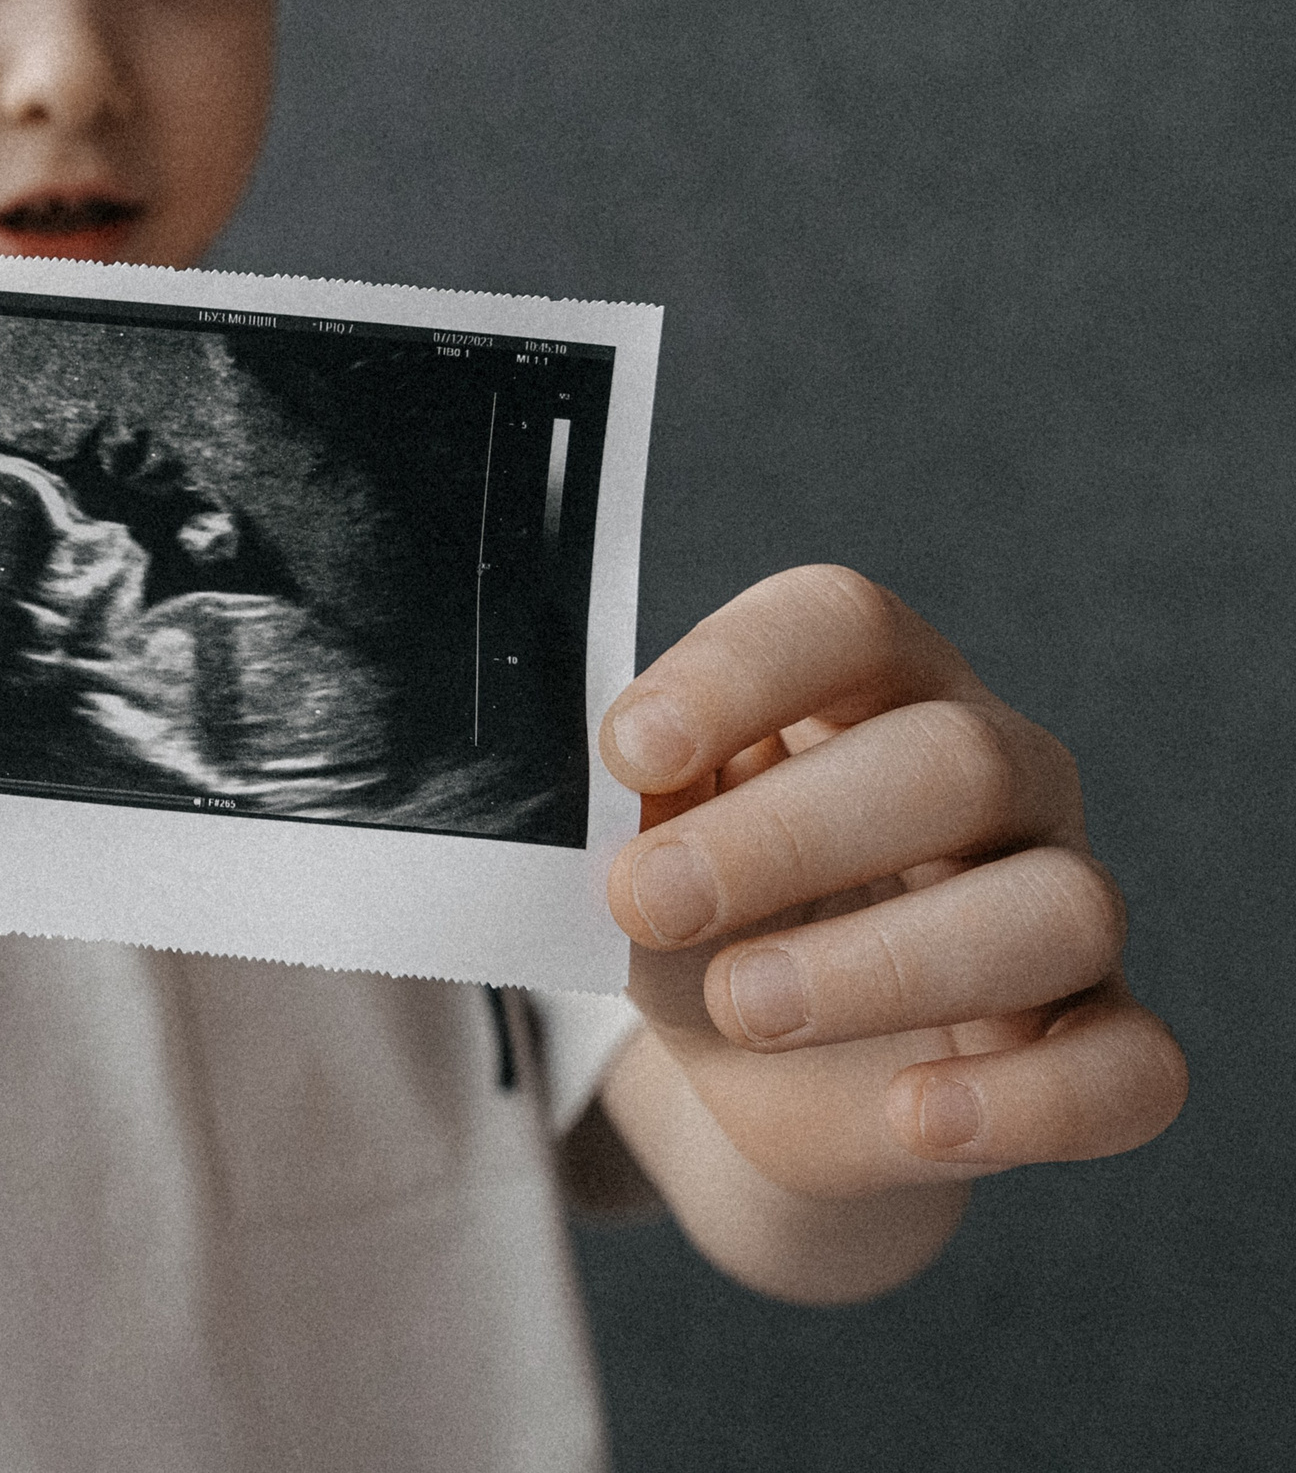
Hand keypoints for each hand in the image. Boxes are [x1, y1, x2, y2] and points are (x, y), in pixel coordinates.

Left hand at [600, 565, 1186, 1201]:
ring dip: (885, 964)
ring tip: (746, 1007)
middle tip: (657, 901)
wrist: (751, 1080)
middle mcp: (999, 776)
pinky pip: (1130, 1070)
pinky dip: (1028, 1100)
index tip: (631, 752)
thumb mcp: (646, 856)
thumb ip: (629, 809)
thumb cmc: (706, 922)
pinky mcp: (1098, 1047)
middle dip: (789, 834)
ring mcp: (1063, 908)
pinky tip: (917, 1115)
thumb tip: (607, 784)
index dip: (740, 672)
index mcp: (874, 691)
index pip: (842, 624)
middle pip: (954, 761)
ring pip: (1056, 909)